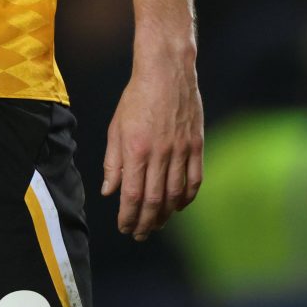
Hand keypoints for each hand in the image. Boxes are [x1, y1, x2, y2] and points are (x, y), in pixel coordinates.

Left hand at [101, 46, 202, 240]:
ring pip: (175, 194)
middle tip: (139, 234)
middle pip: (154, 200)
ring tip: (155, 224)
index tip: (124, 228)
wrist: (166, 72)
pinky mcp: (197, 145)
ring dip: (164, 214)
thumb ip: (113, 162)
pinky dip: (187, 198)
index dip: (128, 216)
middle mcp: (160, 154)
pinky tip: (178, 206)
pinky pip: (195, 180)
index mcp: (136, 150)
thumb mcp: (116, 128)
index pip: (131, 195)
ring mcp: (181, 151)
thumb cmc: (136, 98)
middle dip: (145, 222)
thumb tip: (110, 191)